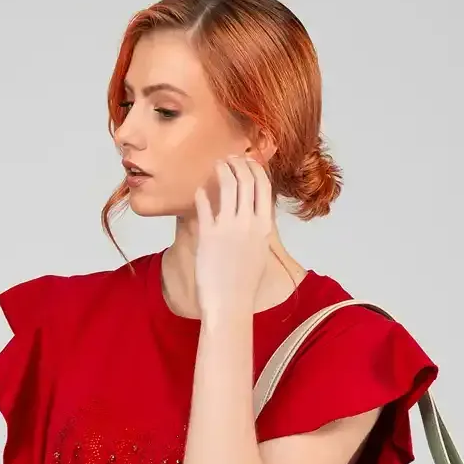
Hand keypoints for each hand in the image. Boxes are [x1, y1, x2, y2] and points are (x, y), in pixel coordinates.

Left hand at [194, 155, 273, 322]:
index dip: (255, 168)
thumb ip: (258, 228)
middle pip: (247, 179)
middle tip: (229, 159)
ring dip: (221, 170)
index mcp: (265, 226)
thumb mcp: (259, 250)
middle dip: (238, 163)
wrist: (230, 303)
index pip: (264, 186)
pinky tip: (199, 191)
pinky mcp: (208, 234)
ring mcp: (229, 227)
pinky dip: (202, 193)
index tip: (247, 162)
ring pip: (228, 184)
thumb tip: (253, 210)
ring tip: (216, 166)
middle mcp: (249, 223)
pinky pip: (204, 203)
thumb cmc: (244, 282)